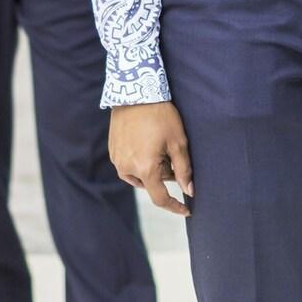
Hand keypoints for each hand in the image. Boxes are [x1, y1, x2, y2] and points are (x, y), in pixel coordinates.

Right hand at [109, 102, 192, 216]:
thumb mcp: (178, 142)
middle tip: (172, 154)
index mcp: (145, 168)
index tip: (187, 209)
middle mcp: (127, 168)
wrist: (135, 92)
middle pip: (151, 184)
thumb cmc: (160, 116)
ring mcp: (117, 160)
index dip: (175, 206)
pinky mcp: (112, 151)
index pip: (161, 198)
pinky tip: (147, 144)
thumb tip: (189, 191)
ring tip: (158, 147)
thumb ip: (184, 170)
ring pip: (139, 176)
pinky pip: (128, 165)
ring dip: (151, 170)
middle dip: (164, 175)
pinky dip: (140, 162)